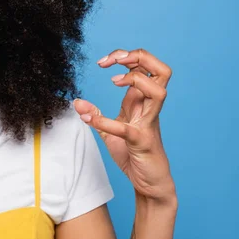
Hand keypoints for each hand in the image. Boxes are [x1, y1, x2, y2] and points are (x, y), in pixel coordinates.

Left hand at [73, 49, 175, 202]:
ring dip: (136, 80)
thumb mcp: (109, 131)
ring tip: (114, 81)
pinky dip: (107, 122)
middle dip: (139, 56)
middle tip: (114, 59)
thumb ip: (95, 115)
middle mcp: (149, 107)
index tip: (102, 62)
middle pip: (161, 70)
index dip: (124, 56)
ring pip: (159, 91)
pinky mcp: (142, 142)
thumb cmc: (133, 153)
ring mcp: (148, 123)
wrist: (149, 182)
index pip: (144, 66)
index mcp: (142, 100)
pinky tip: (90, 120)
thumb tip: (76, 102)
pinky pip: (128, 128)